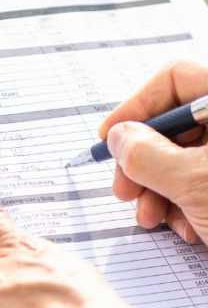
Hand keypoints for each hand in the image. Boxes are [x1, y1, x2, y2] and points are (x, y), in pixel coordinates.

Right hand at [99, 60, 207, 243]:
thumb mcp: (194, 181)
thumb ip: (146, 154)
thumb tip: (119, 138)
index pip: (175, 78)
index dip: (136, 106)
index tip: (110, 137)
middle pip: (176, 124)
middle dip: (143, 162)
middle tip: (125, 190)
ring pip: (186, 158)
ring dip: (158, 191)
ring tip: (152, 218)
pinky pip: (205, 183)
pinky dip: (187, 205)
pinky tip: (187, 229)